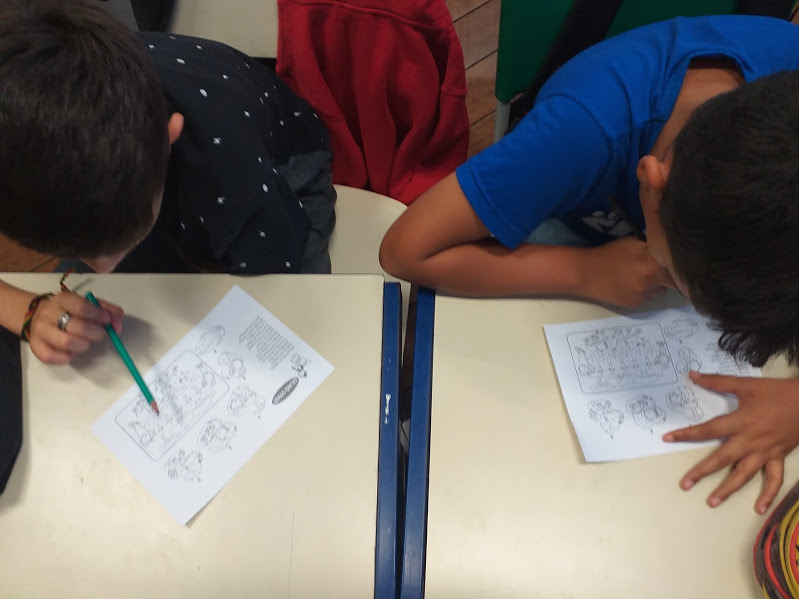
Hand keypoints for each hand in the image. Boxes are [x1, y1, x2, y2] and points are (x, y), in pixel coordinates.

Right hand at [28, 291, 123, 364]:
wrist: (38, 315)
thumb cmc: (70, 311)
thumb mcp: (89, 304)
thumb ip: (109, 311)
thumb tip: (117, 326)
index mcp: (63, 299)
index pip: (82, 306)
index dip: (98, 315)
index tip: (107, 321)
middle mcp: (49, 313)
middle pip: (77, 327)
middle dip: (96, 333)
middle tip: (100, 334)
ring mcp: (40, 330)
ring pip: (66, 342)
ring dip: (83, 345)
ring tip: (86, 343)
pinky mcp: (35, 346)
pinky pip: (51, 356)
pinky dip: (66, 357)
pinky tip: (72, 352)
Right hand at [578, 237, 673, 306]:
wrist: (585, 274)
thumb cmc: (609, 254)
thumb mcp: (633, 243)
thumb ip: (652, 248)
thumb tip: (667, 249)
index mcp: (652, 265)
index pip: (677, 269)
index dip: (676, 264)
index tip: (673, 261)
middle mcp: (650, 283)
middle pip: (671, 282)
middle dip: (665, 275)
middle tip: (653, 267)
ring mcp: (643, 296)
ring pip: (659, 291)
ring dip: (654, 284)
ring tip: (639, 276)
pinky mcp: (634, 305)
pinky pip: (647, 298)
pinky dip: (643, 292)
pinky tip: (630, 284)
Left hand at [664, 372, 798, 513]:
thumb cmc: (777, 392)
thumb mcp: (746, 384)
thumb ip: (717, 381)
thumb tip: (692, 375)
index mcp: (740, 422)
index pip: (708, 430)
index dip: (686, 434)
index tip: (668, 439)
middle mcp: (750, 440)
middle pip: (722, 459)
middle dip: (702, 472)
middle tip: (685, 484)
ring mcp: (765, 451)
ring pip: (744, 474)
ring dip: (728, 489)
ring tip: (712, 502)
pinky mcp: (779, 457)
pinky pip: (774, 479)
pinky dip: (768, 495)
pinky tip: (759, 508)